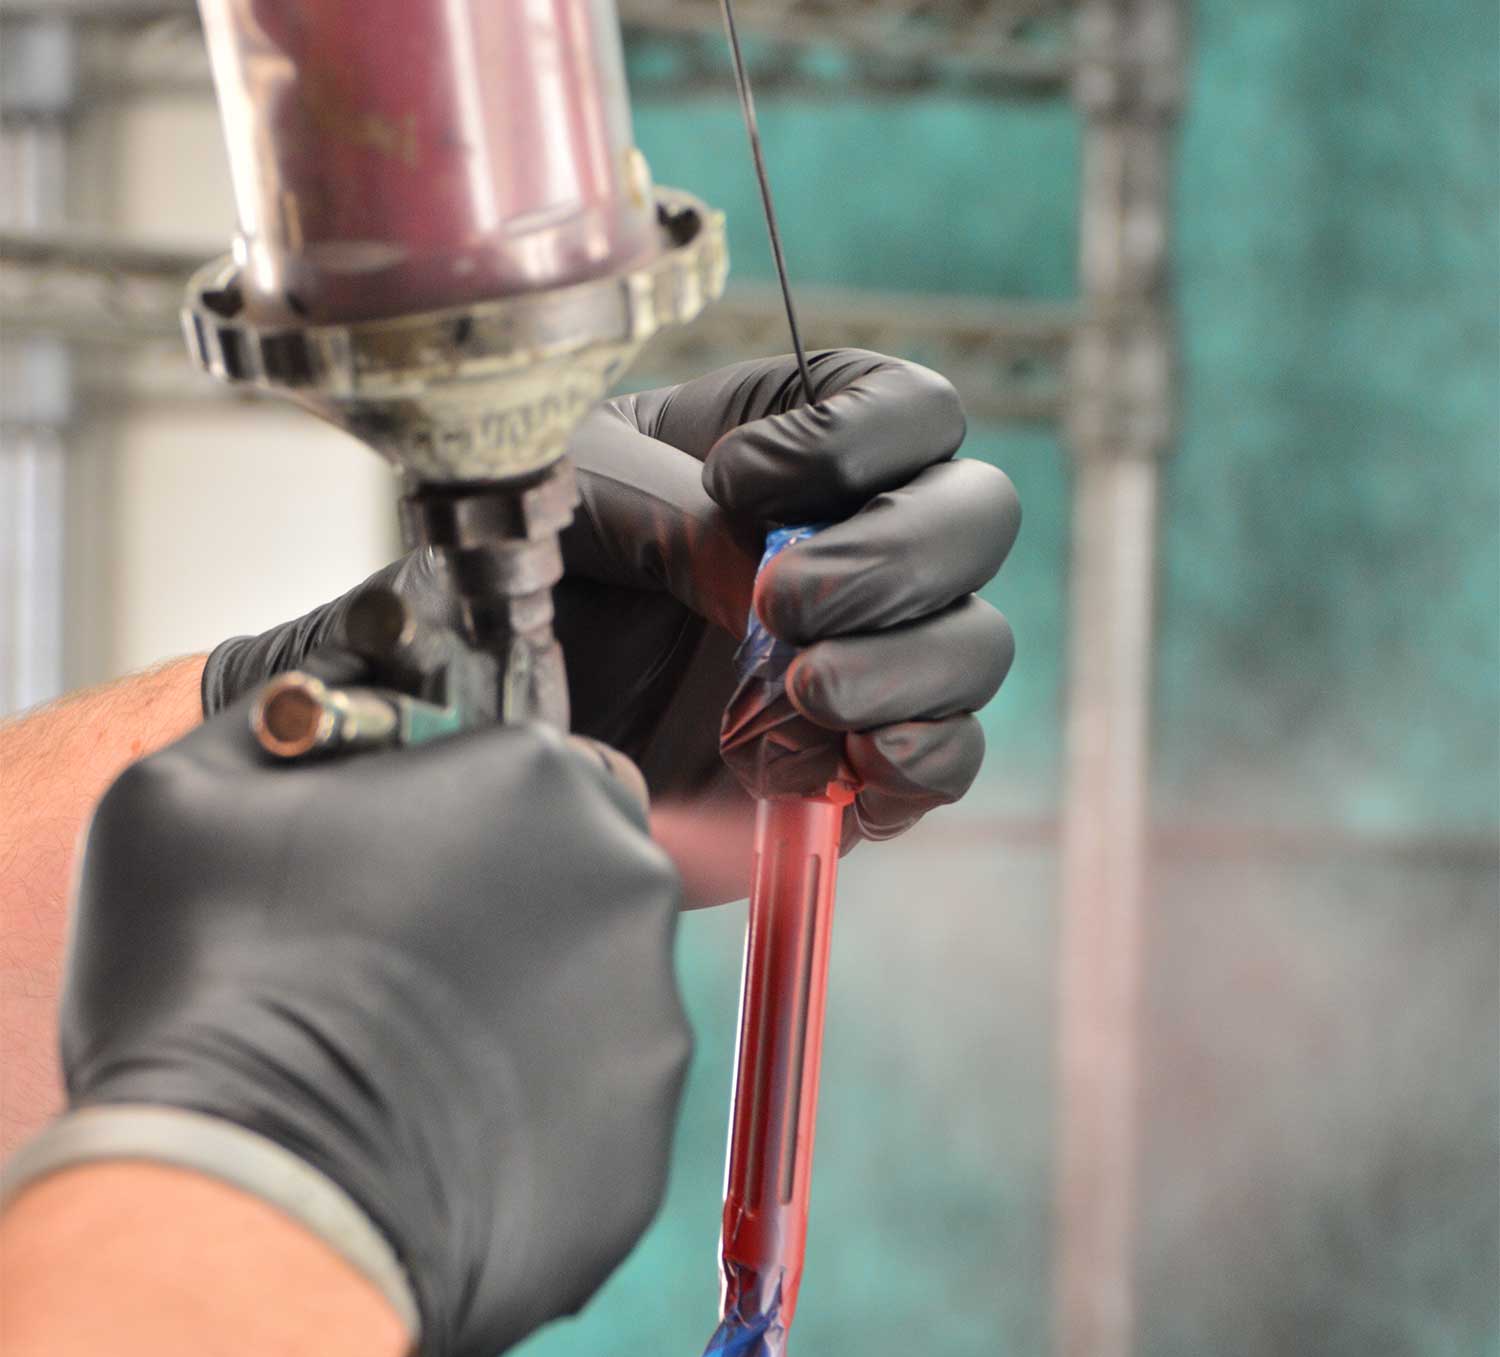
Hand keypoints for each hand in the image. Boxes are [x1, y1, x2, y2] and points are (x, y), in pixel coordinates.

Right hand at [54, 708, 689, 1356]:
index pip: (537, 764)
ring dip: (529, 1005)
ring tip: (413, 1058)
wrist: (251, 1206)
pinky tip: (445, 1133)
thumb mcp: (182, 796)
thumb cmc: (210, 992)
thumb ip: (282, 729)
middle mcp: (623, 881)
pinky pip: (594, 1103)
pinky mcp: (643, 1136)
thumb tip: (316, 722)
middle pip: (584, 867)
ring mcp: (649, 1014)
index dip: (469, 808)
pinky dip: (536, 1110)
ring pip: (596, 988)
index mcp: (535, 778)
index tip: (413, 859)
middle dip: (517, 894)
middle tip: (411, 957)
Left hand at [203, 350, 1019, 903]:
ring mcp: (869, 659)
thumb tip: (772, 581)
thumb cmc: (530, 570)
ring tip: (798, 690)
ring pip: (975, 645)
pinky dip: (915, 762)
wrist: (492, 715)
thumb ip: (677, 515)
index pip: (914, 407)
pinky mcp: (856, 767)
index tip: (739, 483)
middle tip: (779, 603)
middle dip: (891, 560)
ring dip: (903, 666)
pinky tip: (831, 762)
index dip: (858, 440)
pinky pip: (946, 763)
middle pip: (978, 519)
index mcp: (799, 444)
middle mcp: (856, 544)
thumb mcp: (572, 498)